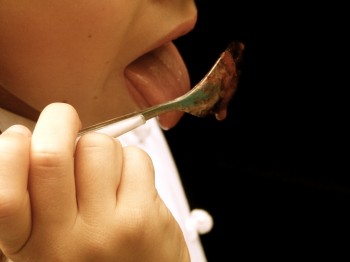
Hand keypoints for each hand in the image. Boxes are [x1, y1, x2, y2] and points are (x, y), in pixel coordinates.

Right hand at [0, 103, 188, 260]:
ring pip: (97, 146)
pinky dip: (133, 160)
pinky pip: (135, 158)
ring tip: (108, 173)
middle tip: (64, 117)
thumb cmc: (103, 261)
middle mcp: (64, 242)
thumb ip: (42, 201)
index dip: (7, 154)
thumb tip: (33, 141)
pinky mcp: (142, 219)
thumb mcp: (56, 243)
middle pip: (51, 156)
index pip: (4, 195)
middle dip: (59, 119)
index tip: (19, 136)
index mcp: (32, 246)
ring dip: (103, 146)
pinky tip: (134, 186)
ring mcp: (106, 230)